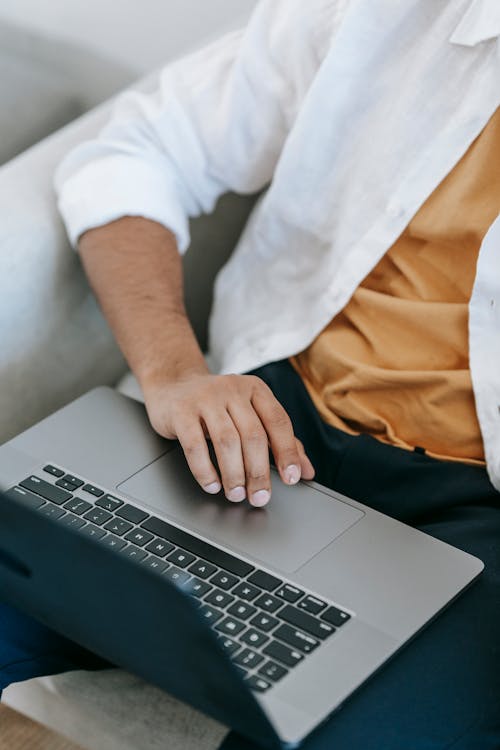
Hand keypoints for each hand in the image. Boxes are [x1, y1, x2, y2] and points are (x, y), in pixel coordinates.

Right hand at [144, 373, 314, 506]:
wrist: (173, 385)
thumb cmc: (218, 406)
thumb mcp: (250, 414)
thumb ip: (280, 440)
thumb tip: (307, 471)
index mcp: (255, 389)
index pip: (278, 421)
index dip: (287, 452)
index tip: (292, 478)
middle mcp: (232, 389)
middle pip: (253, 435)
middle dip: (259, 472)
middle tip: (259, 497)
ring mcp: (205, 398)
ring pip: (226, 441)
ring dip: (233, 474)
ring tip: (235, 494)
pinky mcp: (181, 411)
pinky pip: (195, 445)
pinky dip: (205, 470)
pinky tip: (211, 485)